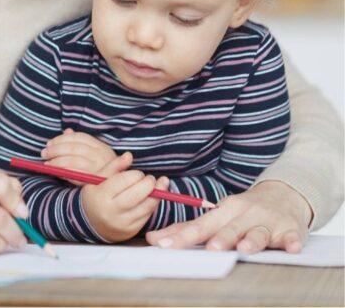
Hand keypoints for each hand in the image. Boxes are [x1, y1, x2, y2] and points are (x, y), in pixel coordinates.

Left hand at [41, 128, 117, 177]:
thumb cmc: (102, 170)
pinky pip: (75, 174)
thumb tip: (67, 131)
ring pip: (74, 160)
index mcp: (101, 146)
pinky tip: (55, 172)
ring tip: (47, 163)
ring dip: (57, 161)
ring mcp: (99, 168)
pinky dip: (63, 172)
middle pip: (74, 148)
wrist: (115, 191)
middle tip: (44, 153)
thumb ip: (80, 143)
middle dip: (56, 149)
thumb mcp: (94, 154)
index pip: (79, 137)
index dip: (62, 139)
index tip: (49, 143)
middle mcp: (102, 156)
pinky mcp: (94, 181)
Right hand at [82, 152, 166, 242]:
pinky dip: (153, 204)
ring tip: (158, 185)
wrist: (93, 223)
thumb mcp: (98, 179)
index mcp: (100, 196)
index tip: (138, 173)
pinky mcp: (132, 230)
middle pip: (137, 194)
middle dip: (149, 183)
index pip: (124, 181)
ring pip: (146, 206)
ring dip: (156, 193)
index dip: (136, 174)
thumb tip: (129, 155)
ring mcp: (122, 223)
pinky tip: (153, 196)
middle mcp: (111, 211)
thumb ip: (114, 166)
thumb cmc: (96, 196)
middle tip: (150, 178)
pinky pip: (148, 215)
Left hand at [146, 180, 310, 253]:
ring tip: (244, 249)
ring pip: (258, 232)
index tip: (164, 244)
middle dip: (220, 237)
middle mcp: (244, 214)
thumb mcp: (216, 216)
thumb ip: (187, 230)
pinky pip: (292, 237)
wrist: (283, 196)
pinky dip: (292, 242)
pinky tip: (292, 248)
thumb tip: (153, 238)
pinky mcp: (291, 230)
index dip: (183, 235)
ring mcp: (268, 221)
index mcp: (223, 211)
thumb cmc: (242, 212)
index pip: (200, 225)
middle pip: (230, 227)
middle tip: (211, 248)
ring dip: (252, 240)